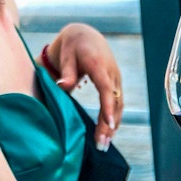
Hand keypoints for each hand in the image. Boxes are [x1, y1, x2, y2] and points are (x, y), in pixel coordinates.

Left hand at [46, 23, 122, 150]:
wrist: (85, 35)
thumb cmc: (72, 46)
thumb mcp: (66, 55)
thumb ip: (66, 72)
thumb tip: (62, 86)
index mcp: (99, 65)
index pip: (106, 88)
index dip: (108, 106)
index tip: (109, 123)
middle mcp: (111, 73)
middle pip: (114, 101)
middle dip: (109, 124)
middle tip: (102, 144)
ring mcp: (115, 78)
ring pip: (118, 105)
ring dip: (113, 125)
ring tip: (104, 144)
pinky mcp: (115, 84)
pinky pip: (117, 103)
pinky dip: (114, 118)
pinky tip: (108, 133)